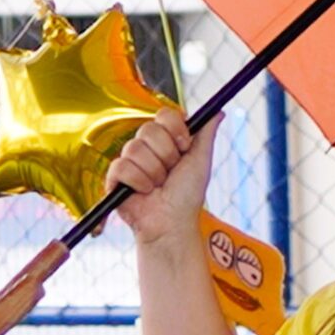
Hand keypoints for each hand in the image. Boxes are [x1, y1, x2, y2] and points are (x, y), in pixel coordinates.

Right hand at [105, 108, 218, 245]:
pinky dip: (138, 182)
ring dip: (154, 172)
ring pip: (135, 148)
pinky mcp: (115, 177)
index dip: (175, 129)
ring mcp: (129, 161)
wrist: (172, 222)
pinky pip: (122, 166)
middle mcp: (146, 147)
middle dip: (166, 154)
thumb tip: (219, 112)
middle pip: (148, 129)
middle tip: (171, 172)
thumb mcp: (200, 161)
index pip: (164, 115)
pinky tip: (144, 192)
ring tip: (158, 187)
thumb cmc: (187, 196)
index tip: (184, 146)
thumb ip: (206, 134)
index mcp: (166, 139)